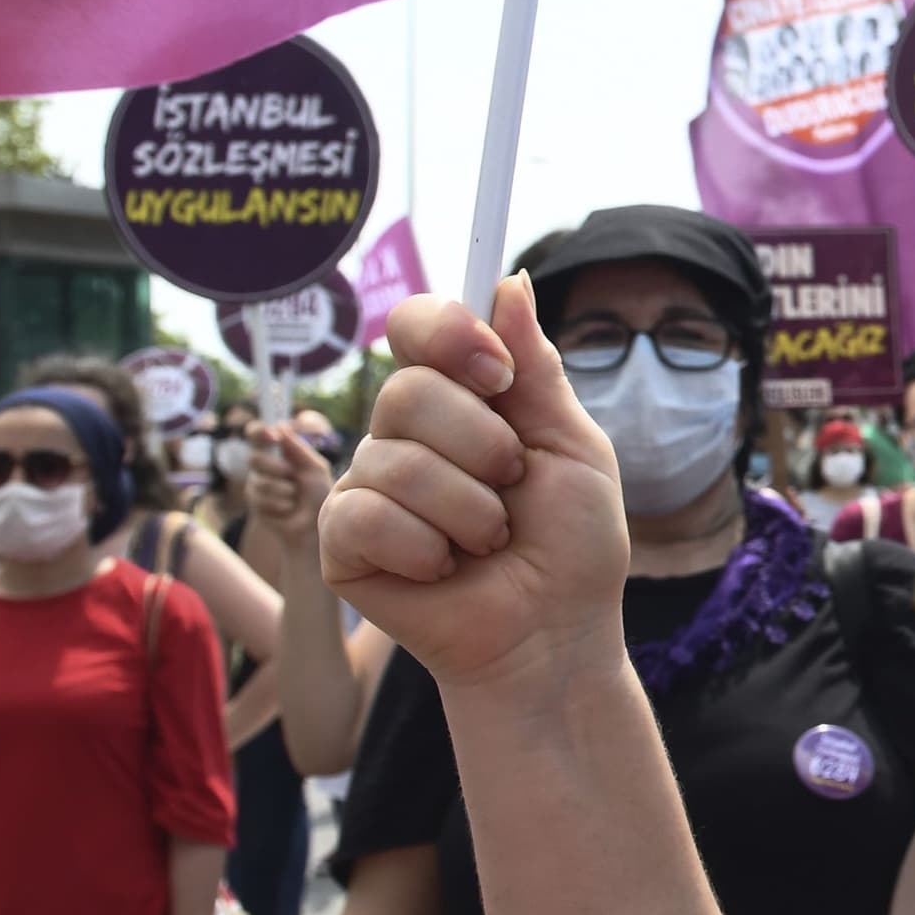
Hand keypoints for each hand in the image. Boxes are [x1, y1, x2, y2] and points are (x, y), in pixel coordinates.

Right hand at [247, 422, 333, 551]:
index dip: (259, 432)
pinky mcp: (255, 504)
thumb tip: (280, 426)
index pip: (257, 434)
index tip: (272, 435)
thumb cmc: (317, 492)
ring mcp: (256, 485)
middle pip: (254, 458)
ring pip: (259, 481)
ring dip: (282, 489)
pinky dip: (280, 503)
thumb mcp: (314, 468)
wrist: (315, 524)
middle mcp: (263, 466)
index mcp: (277, 452)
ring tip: (294, 495)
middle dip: (274, 466)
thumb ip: (298, 449)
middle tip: (289, 472)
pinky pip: (261, 499)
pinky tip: (288, 507)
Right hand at [320, 280, 631, 690]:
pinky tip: (443, 569)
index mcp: (459, 396)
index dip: (446, 333)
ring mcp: (366, 484)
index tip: (497, 372)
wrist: (554, 631)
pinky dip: (424, 547)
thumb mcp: (572, 446)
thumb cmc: (570, 543)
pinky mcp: (341, 542)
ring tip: (488, 541)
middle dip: (483, 444)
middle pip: (406, 390)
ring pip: (394, 459)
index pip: (415, 326)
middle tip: (512, 486)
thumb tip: (509, 284)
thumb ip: (537, 369)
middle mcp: (403, 431)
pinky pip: (365, 516)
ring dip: (469, 510)